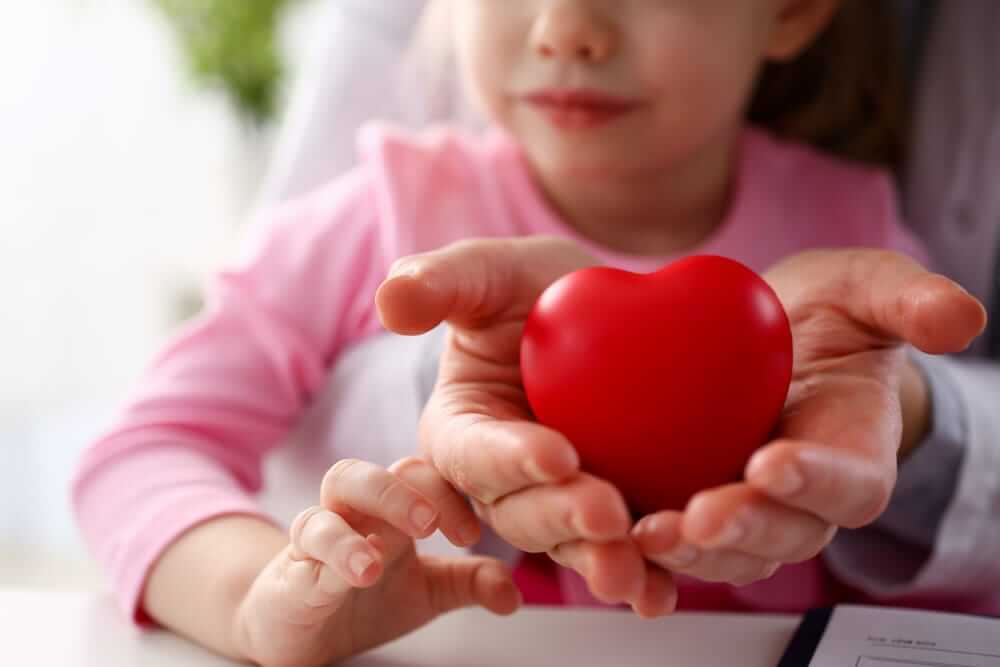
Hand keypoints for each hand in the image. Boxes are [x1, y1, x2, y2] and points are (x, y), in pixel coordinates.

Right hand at [231, 457, 520, 666]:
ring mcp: (323, 529)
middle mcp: (358, 509)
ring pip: (339, 483)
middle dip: (407, 487)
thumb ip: (470, 583)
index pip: (421, 474)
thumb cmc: (361, 597)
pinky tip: (362, 568)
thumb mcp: (427, 592)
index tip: (472, 533)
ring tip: (395, 545)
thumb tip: (512, 594)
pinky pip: (311, 539)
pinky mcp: (293, 563)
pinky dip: (337, 549)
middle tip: (433, 523)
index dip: (449, 492)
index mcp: (392, 508)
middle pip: (380, 465)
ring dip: (374, 506)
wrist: (298, 629)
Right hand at [376, 237, 676, 617]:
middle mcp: (501, 481)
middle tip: (606, 513)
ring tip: (634, 575)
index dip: (509, 459)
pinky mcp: (607, 517)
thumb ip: (439, 284)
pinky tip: (662, 594)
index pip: (473, 453)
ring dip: (598, 562)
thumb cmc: (531, 290)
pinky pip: (620, 551)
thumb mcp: (489, 274)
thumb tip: (389, 304)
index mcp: (462, 431)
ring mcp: (555, 504)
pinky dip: (642, 577)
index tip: (556, 454)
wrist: (601, 314)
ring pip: (568, 544)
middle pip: (520, 513)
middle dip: (561, 518)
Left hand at [632, 249, 986, 586]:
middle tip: (700, 517)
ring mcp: (750, 512)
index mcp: (854, 456)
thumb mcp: (862, 290)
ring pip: (728, 554)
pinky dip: (647, 546)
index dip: (816, 480)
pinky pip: (677, 540)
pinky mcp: (695, 508)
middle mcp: (803, 500)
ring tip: (646, 535)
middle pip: (784, 535)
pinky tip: (608, 535)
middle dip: (744, 530)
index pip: (848, 483)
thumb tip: (962, 316)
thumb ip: (906, 299)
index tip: (774, 461)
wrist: (767, 342)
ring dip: (689, 553)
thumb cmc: (823, 319)